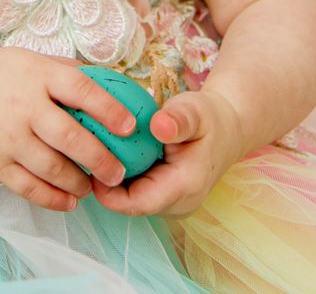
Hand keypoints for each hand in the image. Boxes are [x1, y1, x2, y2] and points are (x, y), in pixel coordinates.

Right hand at [0, 48, 136, 211]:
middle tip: (118, 173)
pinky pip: (27, 187)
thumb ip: (70, 73)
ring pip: (50, 167)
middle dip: (99, 159)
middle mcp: (24, 106)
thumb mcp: (34, 61)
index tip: (130, 126)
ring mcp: (7, 137)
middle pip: (69, 137)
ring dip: (78, 182)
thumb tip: (116, 86)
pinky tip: (69, 201)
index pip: (80, 91)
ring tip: (93, 187)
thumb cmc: (1, 74)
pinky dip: (52, 198)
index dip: (109, 109)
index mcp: (38, 76)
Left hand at [91, 88, 242, 217]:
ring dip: (114, 179)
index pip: (136, 203)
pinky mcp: (166, 199)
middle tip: (88, 150)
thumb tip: (159, 126)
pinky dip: (124, 176)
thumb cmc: (209, 119)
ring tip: (97, 150)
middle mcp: (179, 204)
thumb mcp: (195, 110)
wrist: (227, 130)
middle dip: (106, 182)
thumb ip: (178, 119)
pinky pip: (137, 193)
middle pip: (129, 203)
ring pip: (131, 200)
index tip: (89, 160)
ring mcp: (173, 205)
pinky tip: (113, 153)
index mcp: (185, 187)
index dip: (106, 190)